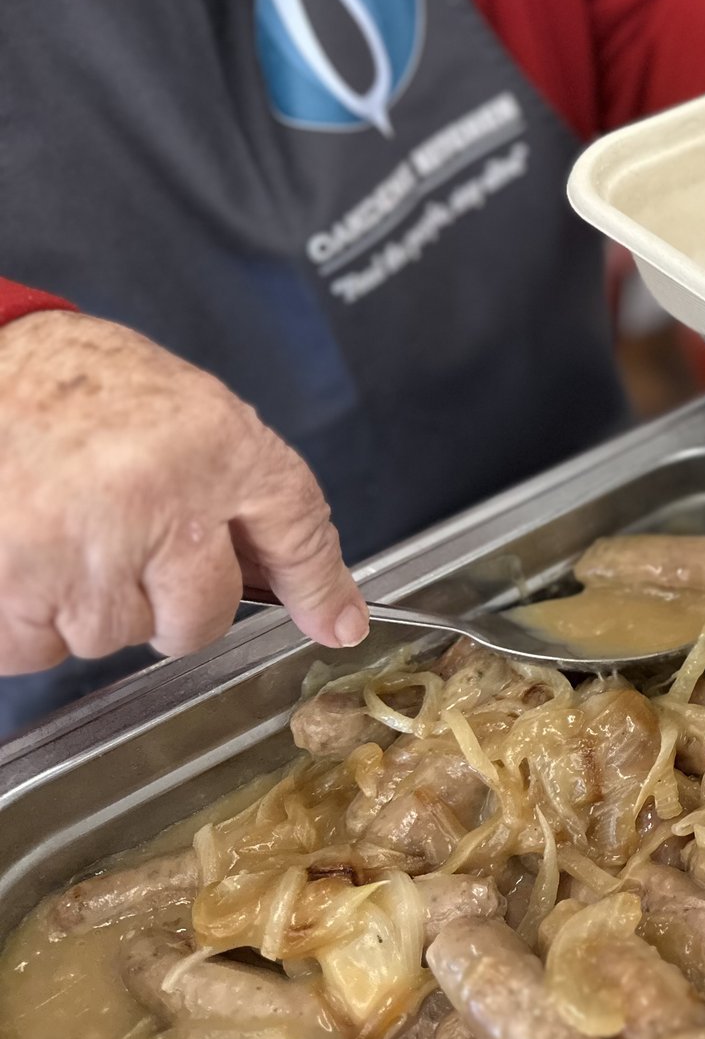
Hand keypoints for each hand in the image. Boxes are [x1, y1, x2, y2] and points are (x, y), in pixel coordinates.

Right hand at [0, 312, 367, 673]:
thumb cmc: (81, 385)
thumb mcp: (190, 415)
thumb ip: (244, 497)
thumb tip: (295, 589)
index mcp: (214, 445)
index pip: (295, 531)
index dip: (319, 587)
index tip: (338, 624)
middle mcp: (156, 499)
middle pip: (199, 618)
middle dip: (168, 603)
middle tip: (126, 543)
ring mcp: (81, 548)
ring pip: (113, 638)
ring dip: (88, 605)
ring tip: (63, 530)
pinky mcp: (10, 584)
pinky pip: (36, 652)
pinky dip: (26, 623)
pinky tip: (22, 558)